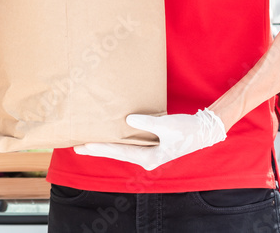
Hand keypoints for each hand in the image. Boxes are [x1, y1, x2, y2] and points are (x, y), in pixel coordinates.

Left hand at [73, 109, 225, 170]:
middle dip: (97, 149)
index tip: (83, 145)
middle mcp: (146, 158)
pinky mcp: (150, 146)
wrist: (203, 131)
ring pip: (121, 149)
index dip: (100, 148)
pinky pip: (129, 144)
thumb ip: (146, 123)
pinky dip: (117, 140)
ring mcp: (148, 153)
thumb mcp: (167, 125)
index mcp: (149, 157)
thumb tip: (127, 121)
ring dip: (106, 145)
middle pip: (116, 153)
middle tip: (76, 146)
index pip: (118, 152)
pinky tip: (109, 135)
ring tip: (88, 141)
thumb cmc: (186, 129)